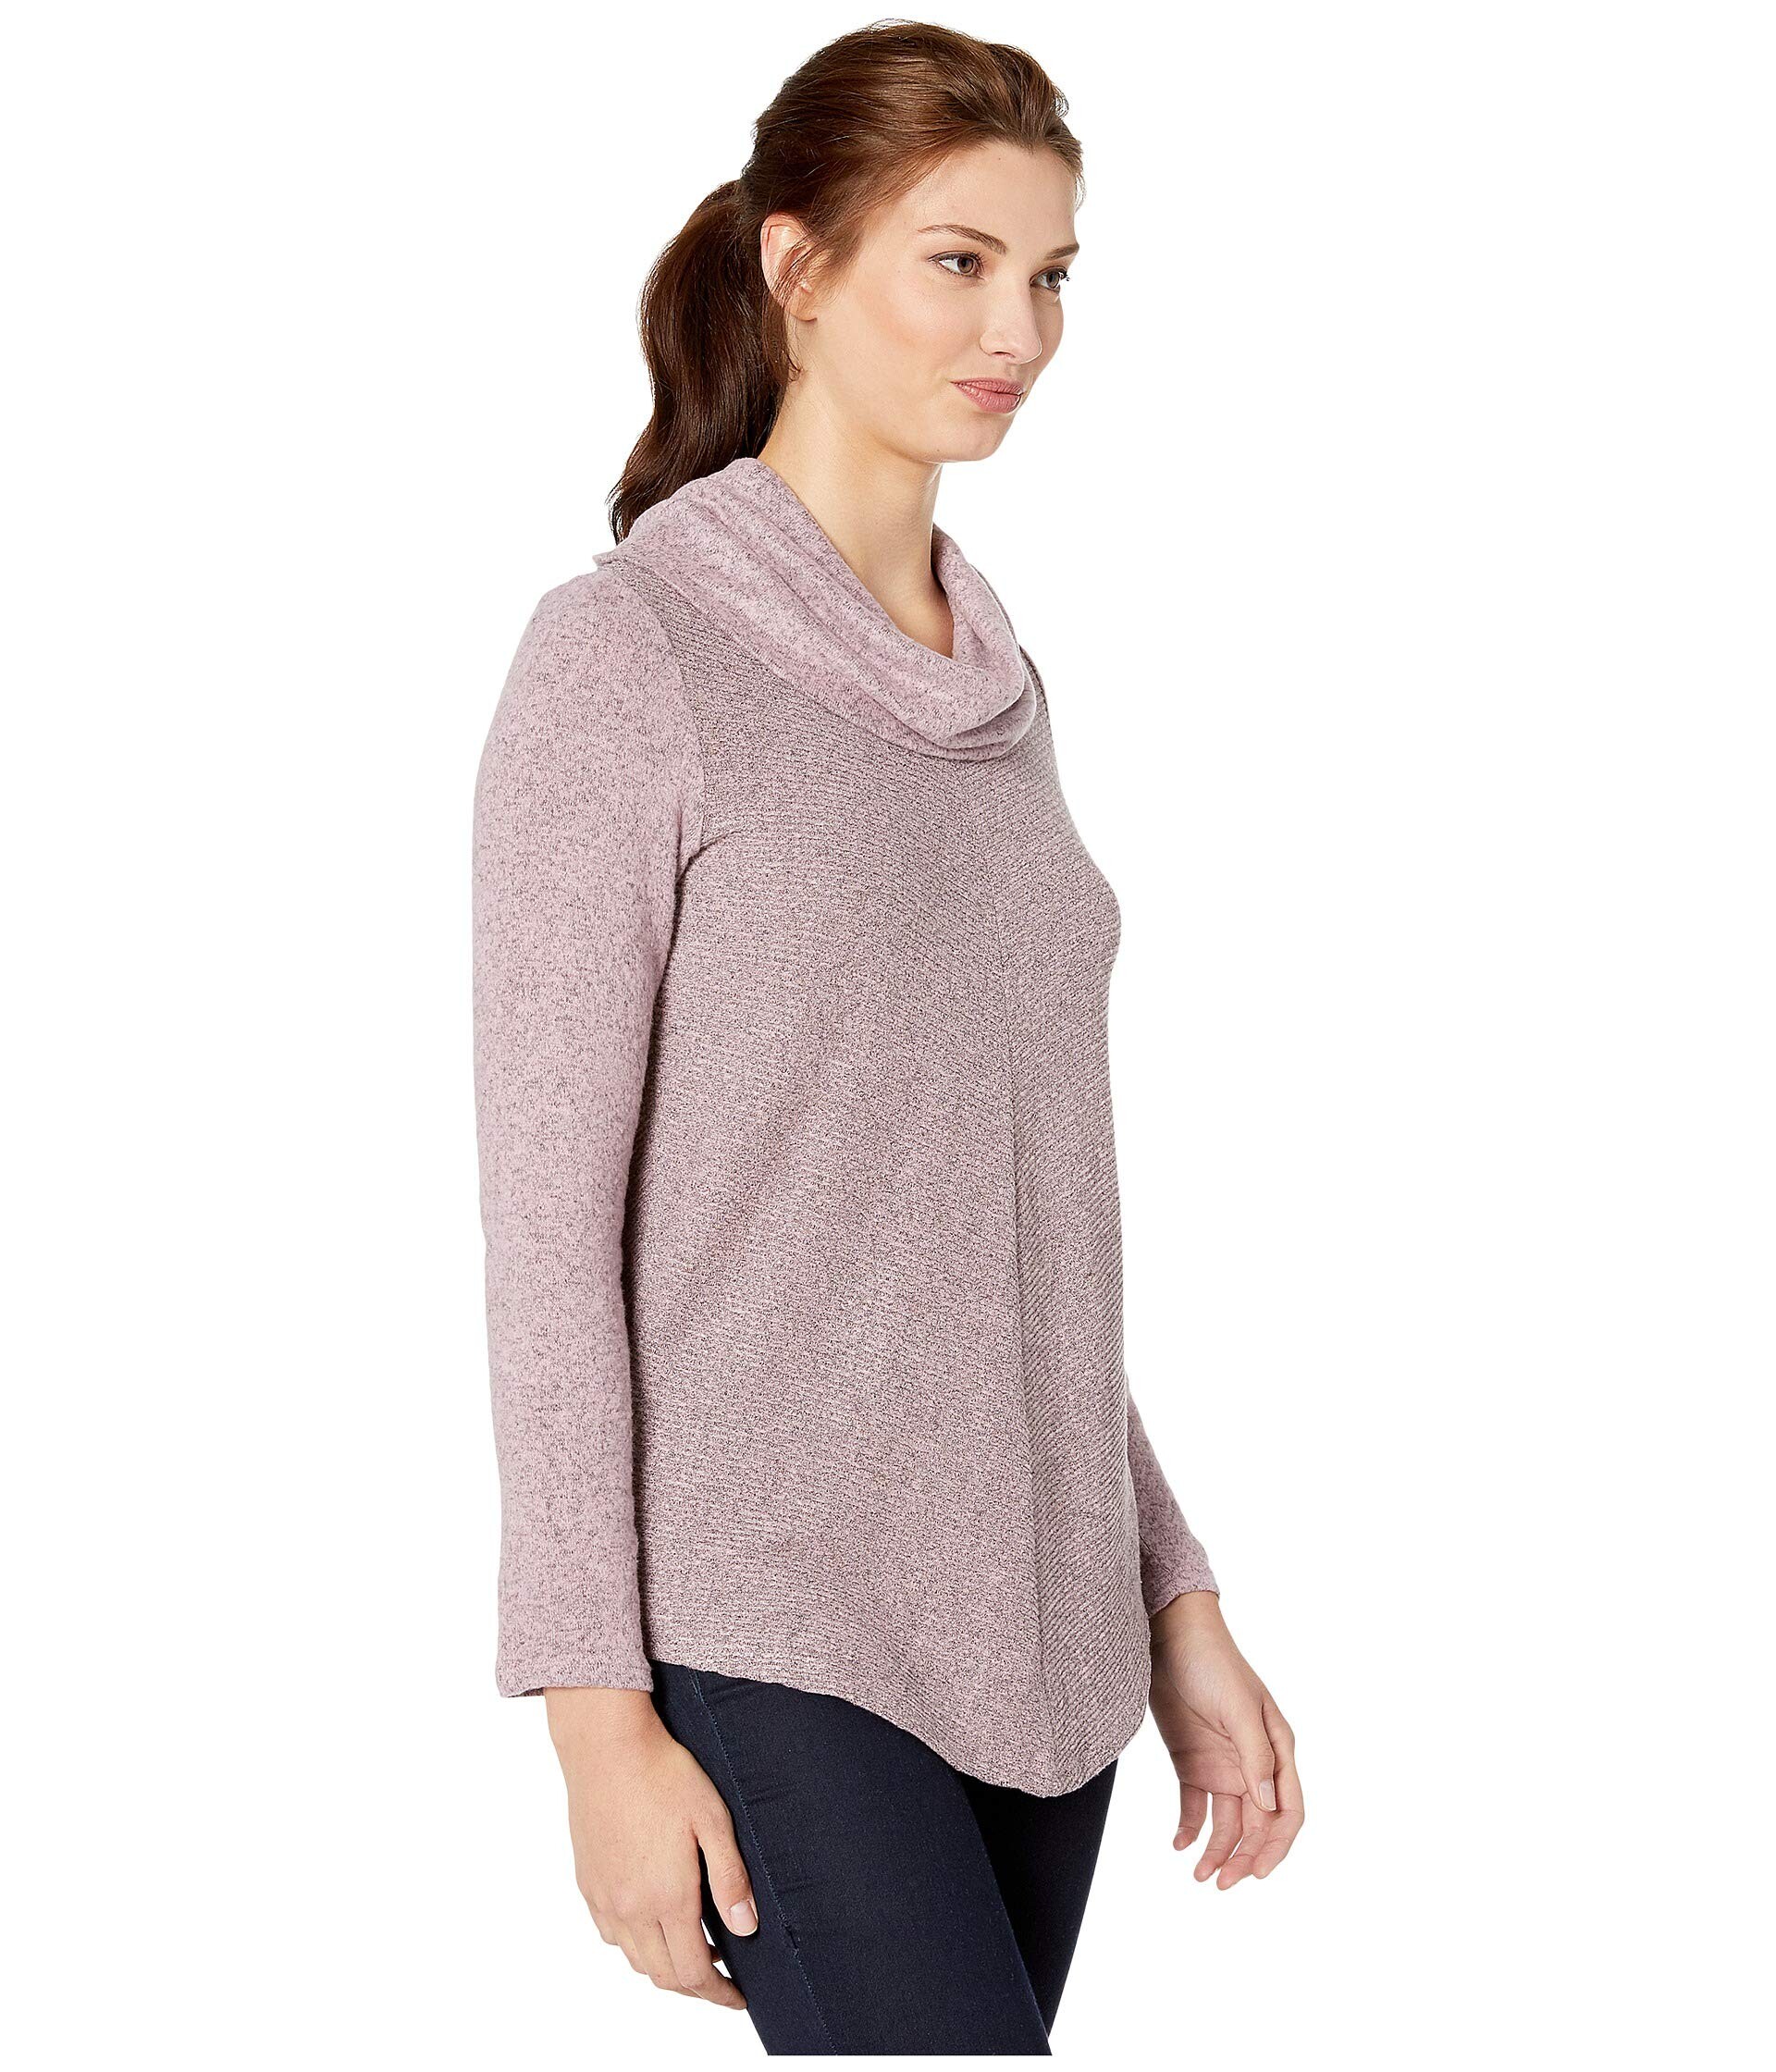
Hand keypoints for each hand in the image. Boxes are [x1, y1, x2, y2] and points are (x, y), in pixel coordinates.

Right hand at [544, 1687, 758, 2007]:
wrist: (607, 1747)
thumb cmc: (665, 1774)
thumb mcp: (712, 1819)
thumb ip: (730, 1878)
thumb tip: (746, 1928)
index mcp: (667, 1897)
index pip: (693, 1972)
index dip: (718, 1994)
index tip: (738, 1998)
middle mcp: (631, 1908)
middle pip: (663, 1975)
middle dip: (695, 1986)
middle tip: (721, 1978)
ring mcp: (604, 1898)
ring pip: (635, 1960)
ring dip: (665, 1967)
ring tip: (694, 1949)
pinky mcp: (587, 1883)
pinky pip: (611, 1935)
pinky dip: (636, 1945)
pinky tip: (653, 1921)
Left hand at [1145, 1593, 1303, 1887]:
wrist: (1170, 1638)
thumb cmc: (1213, 1664)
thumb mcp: (1238, 1708)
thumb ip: (1254, 1757)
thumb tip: (1267, 1805)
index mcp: (1276, 1750)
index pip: (1287, 1810)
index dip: (1277, 1846)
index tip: (1259, 1873)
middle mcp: (1253, 1764)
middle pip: (1257, 1825)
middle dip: (1245, 1857)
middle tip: (1221, 1883)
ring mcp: (1223, 1765)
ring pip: (1227, 1823)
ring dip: (1218, 1851)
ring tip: (1200, 1876)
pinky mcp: (1192, 1763)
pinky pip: (1195, 1807)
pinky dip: (1189, 1829)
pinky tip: (1179, 1845)